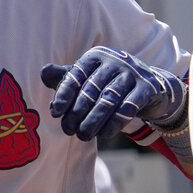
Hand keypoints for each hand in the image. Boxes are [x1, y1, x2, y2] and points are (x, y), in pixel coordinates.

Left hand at [41, 46, 185, 140]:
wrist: (149, 87)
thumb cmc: (108, 83)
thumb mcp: (87, 78)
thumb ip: (65, 77)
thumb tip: (43, 72)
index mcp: (95, 56)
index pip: (75, 76)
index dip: (64, 95)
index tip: (55, 113)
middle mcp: (114, 61)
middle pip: (91, 90)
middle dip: (77, 113)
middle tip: (68, 130)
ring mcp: (133, 73)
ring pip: (108, 99)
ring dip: (94, 120)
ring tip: (83, 135)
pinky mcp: (148, 88)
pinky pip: (128, 107)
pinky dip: (114, 123)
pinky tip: (104, 134)